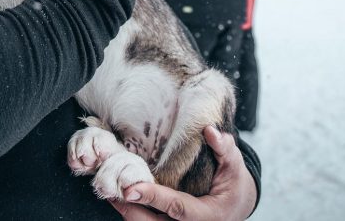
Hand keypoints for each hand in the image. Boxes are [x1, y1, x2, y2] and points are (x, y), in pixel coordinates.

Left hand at [108, 127, 256, 219]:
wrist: (236, 204)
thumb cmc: (234, 183)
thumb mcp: (234, 165)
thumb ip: (224, 148)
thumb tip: (209, 131)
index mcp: (208, 215)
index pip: (177, 208)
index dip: (154, 197)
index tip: (132, 187)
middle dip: (132, 209)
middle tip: (111, 190)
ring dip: (127, 211)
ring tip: (108, 191)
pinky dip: (133, 211)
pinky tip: (118, 196)